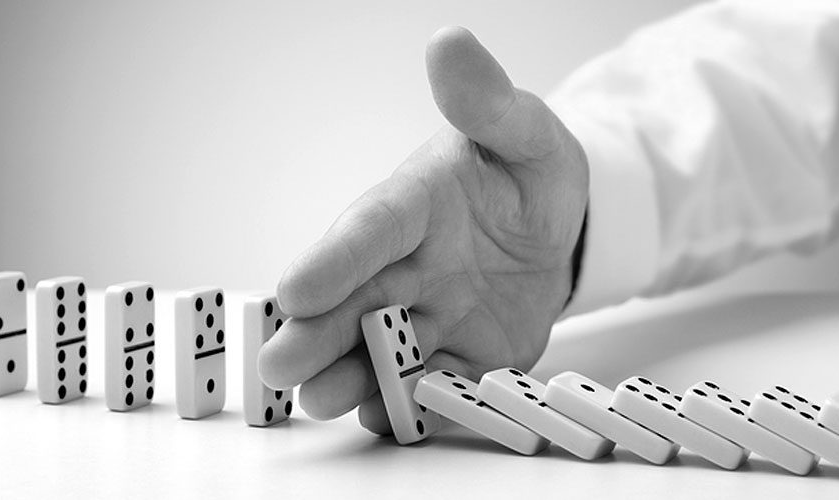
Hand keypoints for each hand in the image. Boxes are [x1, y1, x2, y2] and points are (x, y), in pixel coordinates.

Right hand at [258, 27, 589, 433]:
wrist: (561, 233)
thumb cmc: (529, 173)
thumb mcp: (524, 131)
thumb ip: (488, 102)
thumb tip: (448, 43)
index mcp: (413, 204)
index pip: (370, 229)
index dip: (334, 258)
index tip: (294, 288)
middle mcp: (406, 265)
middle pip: (355, 300)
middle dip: (316, 333)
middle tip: (277, 364)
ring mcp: (428, 316)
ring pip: (381, 350)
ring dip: (351, 377)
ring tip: (323, 400)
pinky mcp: (458, 357)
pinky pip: (435, 385)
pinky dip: (415, 405)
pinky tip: (393, 420)